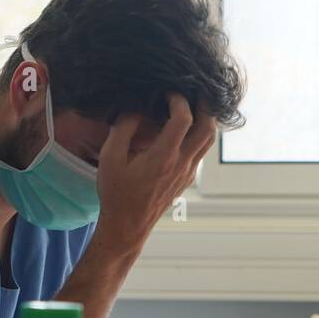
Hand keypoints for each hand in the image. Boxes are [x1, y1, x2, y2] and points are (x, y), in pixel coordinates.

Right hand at [94, 94, 215, 257]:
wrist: (127, 226)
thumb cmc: (116, 193)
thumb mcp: (110, 158)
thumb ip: (123, 129)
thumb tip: (135, 109)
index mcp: (163, 157)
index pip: (184, 119)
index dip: (179, 99)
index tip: (167, 92)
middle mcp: (182, 163)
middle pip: (208, 127)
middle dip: (204, 105)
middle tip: (192, 91)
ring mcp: (188, 172)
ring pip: (209, 140)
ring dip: (205, 119)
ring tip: (192, 106)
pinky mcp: (187, 178)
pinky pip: (201, 150)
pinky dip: (198, 134)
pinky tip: (183, 129)